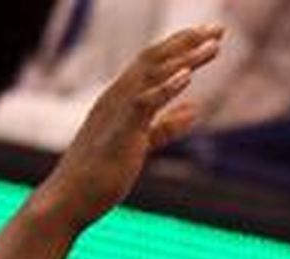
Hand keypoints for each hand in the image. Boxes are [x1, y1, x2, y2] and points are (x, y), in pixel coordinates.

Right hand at [38, 25, 222, 231]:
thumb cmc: (100, 175)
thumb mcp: (140, 144)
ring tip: (214, 46)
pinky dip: (166, 87)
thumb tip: (194, 110)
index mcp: (121, 99)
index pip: (153, 62)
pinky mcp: (121, 132)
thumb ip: (166, 126)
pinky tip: (187, 76)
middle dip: (188, 42)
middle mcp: (118, 97)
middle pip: (156, 59)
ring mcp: (117, 112)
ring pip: (153, 75)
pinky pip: (145, 103)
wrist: (69, 199)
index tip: (210, 35)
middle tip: (220, 29)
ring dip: (186, 58)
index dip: (182, 46)